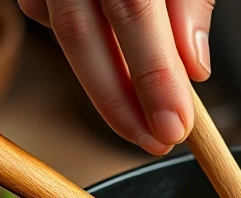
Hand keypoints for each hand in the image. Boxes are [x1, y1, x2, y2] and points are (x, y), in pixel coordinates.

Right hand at [18, 0, 214, 154]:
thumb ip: (189, 2)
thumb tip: (194, 67)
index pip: (134, 10)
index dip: (154, 73)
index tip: (174, 125)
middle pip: (80, 33)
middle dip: (119, 99)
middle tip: (157, 141)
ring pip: (64, 32)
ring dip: (102, 84)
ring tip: (141, 121)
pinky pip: (46, 14)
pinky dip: (82, 46)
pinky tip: (109, 66)